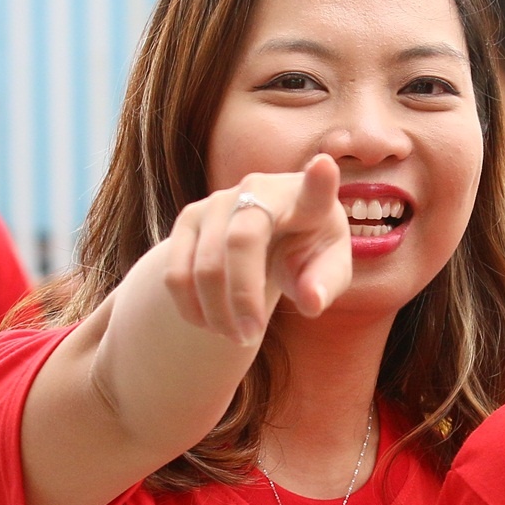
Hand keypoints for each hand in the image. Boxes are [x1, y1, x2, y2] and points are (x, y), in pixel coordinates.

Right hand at [160, 154, 351, 343]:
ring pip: (204, 265)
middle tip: (249, 336)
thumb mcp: (327, 269)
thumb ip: (325, 284)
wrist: (268, 237)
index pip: (316, 188)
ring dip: (216, 312)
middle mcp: (260, 189)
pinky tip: (210, 325)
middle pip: (241, 242)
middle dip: (242, 298)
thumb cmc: (307, 252)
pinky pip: (177, 272)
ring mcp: (218, 201)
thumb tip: (311, 301)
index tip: (324, 167)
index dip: (319, 180)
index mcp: (307, 200)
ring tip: (235, 336)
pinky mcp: (189, 219)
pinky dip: (192, 308)